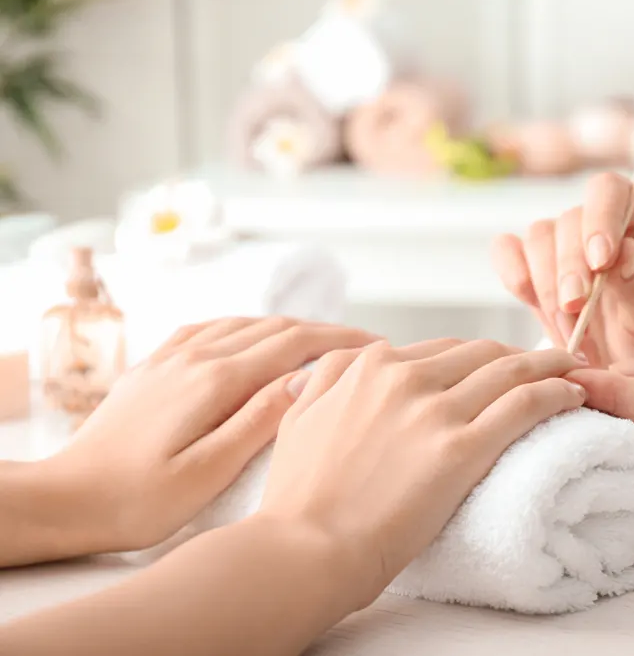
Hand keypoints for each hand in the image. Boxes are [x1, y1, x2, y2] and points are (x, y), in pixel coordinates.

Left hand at [46, 317, 379, 553]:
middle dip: (323, 331)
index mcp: (214, 382)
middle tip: (362, 346)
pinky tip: (252, 335)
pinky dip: (244, 325)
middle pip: (273, 327)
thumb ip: (258, 421)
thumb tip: (304, 379)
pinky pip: (209, 328)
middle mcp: (194, 358)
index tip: (376, 346)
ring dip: (287, 327)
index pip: (293, 345)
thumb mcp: (207, 472)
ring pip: (243, 323)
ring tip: (319, 343)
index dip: (340, 342)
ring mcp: (171, 358)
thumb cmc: (138, 500)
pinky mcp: (154, 366)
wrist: (67, 498)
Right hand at [257, 339, 587, 606]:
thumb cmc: (299, 496)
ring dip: (549, 364)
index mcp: (370, 368)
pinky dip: (555, 392)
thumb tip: (353, 357)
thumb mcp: (299, 417)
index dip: (478, 355)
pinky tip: (572, 395)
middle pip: (482, 352)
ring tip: (572, 369)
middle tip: (547, 363)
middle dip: (519, 354)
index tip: (497, 364)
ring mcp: (436, 411)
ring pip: (510, 369)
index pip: (443, 349)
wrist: (306, 548)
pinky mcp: (463, 449)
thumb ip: (329, 377)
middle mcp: (406, 378)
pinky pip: (525, 404)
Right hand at [491, 171, 633, 366]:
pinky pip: (507, 252)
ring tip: (570, 330)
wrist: (625, 369)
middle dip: (569, 268)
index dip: (601, 217)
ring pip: (538, 238)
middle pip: (569, 220)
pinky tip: (530, 302)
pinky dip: (514, 275)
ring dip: (547, 286)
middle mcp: (597, 222)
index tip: (600, 261)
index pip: (611, 192)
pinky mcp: (531, 266)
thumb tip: (622, 253)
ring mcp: (561, 243)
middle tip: (576, 309)